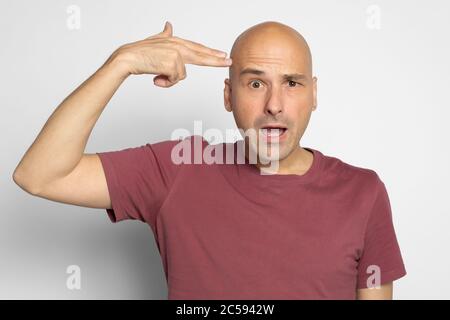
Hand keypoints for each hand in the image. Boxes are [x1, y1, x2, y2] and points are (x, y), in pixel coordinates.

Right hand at [108, 21, 231, 86]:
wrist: (128, 58)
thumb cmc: (141, 52)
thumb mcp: (156, 41)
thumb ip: (166, 35)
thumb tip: (169, 24)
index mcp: (176, 42)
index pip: (198, 48)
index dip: (211, 52)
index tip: (223, 55)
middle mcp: (178, 46)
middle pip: (201, 56)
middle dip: (216, 60)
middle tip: (229, 61)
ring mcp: (176, 55)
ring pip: (181, 75)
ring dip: (169, 79)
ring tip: (157, 74)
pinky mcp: (172, 64)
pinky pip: (174, 80)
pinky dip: (165, 83)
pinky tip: (156, 77)